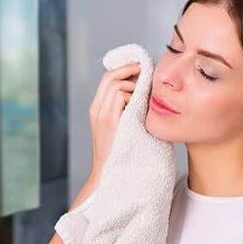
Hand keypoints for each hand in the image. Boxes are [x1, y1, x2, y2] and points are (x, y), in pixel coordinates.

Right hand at [88, 63, 139, 180]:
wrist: (109, 174)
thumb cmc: (121, 152)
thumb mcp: (121, 127)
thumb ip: (125, 109)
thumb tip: (143, 90)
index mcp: (97, 109)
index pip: (107, 79)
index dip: (123, 69)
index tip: (139, 69)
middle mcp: (96, 110)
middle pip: (110, 77)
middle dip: (130, 69)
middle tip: (145, 71)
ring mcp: (101, 116)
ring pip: (116, 84)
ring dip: (133, 86)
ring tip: (143, 96)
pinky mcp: (110, 123)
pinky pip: (120, 96)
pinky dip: (133, 96)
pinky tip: (141, 107)